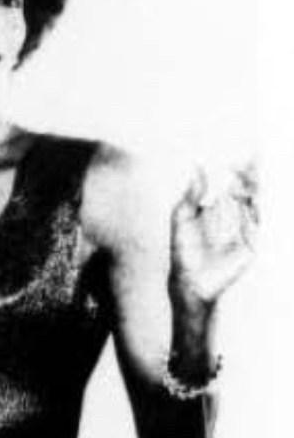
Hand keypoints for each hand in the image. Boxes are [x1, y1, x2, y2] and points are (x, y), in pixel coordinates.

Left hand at [169, 161, 258, 308]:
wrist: (189, 280)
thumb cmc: (183, 251)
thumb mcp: (182, 218)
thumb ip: (190, 195)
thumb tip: (197, 166)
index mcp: (220, 207)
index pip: (234, 183)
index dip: (237, 169)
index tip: (233, 157)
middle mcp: (236, 216)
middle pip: (249, 190)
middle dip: (250, 174)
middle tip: (250, 158)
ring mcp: (245, 231)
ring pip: (256, 205)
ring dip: (252, 190)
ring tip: (244, 178)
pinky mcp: (251, 246)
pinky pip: (256, 227)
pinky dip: (252, 214)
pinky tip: (246, 202)